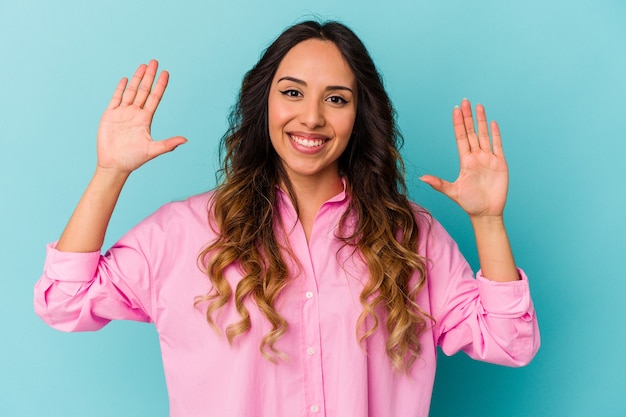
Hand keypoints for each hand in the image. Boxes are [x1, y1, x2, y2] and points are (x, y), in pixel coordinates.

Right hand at [96, 60, 186, 174]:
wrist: (114, 164)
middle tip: (154, 61)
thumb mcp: (153, 150)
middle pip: (144, 90)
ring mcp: (122, 113)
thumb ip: (168, 144)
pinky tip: (125, 79)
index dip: (160, 85)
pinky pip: (116, 98)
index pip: (155, 98)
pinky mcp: (110, 115)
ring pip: (131, 91)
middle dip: (149, 76)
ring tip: (143, 65)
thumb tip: (186, 140)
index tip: (166, 73)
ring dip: (136, 78)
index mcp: (145, 119)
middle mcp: (135, 114)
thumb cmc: (134, 159)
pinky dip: (121, 88)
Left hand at [420, 99, 507, 217]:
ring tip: (479, 107)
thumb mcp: (452, 192)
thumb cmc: (469, 203)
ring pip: (484, 135)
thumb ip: (439, 183)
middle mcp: (476, 157)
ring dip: (482, 121)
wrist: (486, 213)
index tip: (456, 110)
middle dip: (468, 117)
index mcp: (465, 161)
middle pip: (471, 132)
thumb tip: (422, 177)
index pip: (460, 137)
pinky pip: (498, 146)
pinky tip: (493, 123)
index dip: (458, 123)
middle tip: (465, 101)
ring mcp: (488, 159)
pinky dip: (496, 134)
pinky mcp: (500, 164)